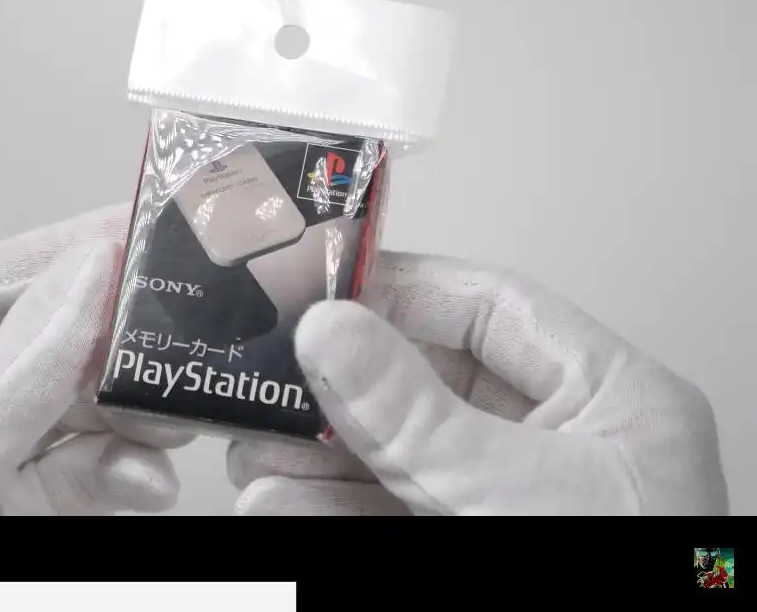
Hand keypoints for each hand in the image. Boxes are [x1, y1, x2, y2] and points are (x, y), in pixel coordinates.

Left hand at [0, 204, 191, 514]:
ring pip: (72, 409)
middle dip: (107, 345)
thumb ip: (16, 369)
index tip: (133, 231)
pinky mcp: (19, 508)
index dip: (57, 254)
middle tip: (173, 323)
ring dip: (129, 413)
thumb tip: (86, 272)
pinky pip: (87, 471)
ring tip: (172, 409)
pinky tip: (148, 480)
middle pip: (34, 345)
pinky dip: (126, 472)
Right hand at [228, 252, 729, 515]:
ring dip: (317, 456)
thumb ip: (418, 416)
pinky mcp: (467, 539)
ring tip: (254, 455)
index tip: (319, 293)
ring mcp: (510, 503)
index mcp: (611, 401)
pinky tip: (278, 504)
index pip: (492, 310)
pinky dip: (329, 509)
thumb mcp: (513, 498)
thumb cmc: (620, 592)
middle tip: (268, 383)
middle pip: (428, 384)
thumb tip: (331, 332)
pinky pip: (388, 512)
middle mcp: (560, 446)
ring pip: (397, 453)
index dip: (399, 292)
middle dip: (339, 390)